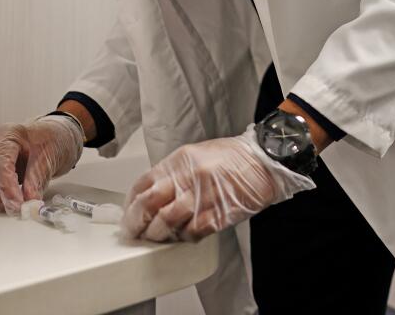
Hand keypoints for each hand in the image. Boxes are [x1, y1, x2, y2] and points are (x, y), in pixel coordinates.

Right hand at [0, 115, 82, 213]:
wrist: (49, 137)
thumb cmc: (49, 140)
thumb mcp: (50, 156)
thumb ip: (37, 180)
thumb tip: (28, 203)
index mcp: (7, 136)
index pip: (0, 165)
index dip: (7, 189)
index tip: (17, 206)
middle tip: (10, 208)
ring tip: (7, 204)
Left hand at [121, 125, 315, 242]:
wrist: (265, 161)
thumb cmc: (234, 159)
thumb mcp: (197, 156)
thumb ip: (174, 173)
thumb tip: (153, 196)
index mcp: (180, 160)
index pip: (144, 184)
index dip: (131, 204)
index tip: (129, 215)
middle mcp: (188, 177)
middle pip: (149, 204)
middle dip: (137, 223)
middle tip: (135, 232)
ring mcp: (203, 196)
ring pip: (166, 222)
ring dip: (158, 235)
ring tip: (157, 238)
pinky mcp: (218, 213)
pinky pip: (192, 232)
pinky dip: (184, 238)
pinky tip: (185, 236)